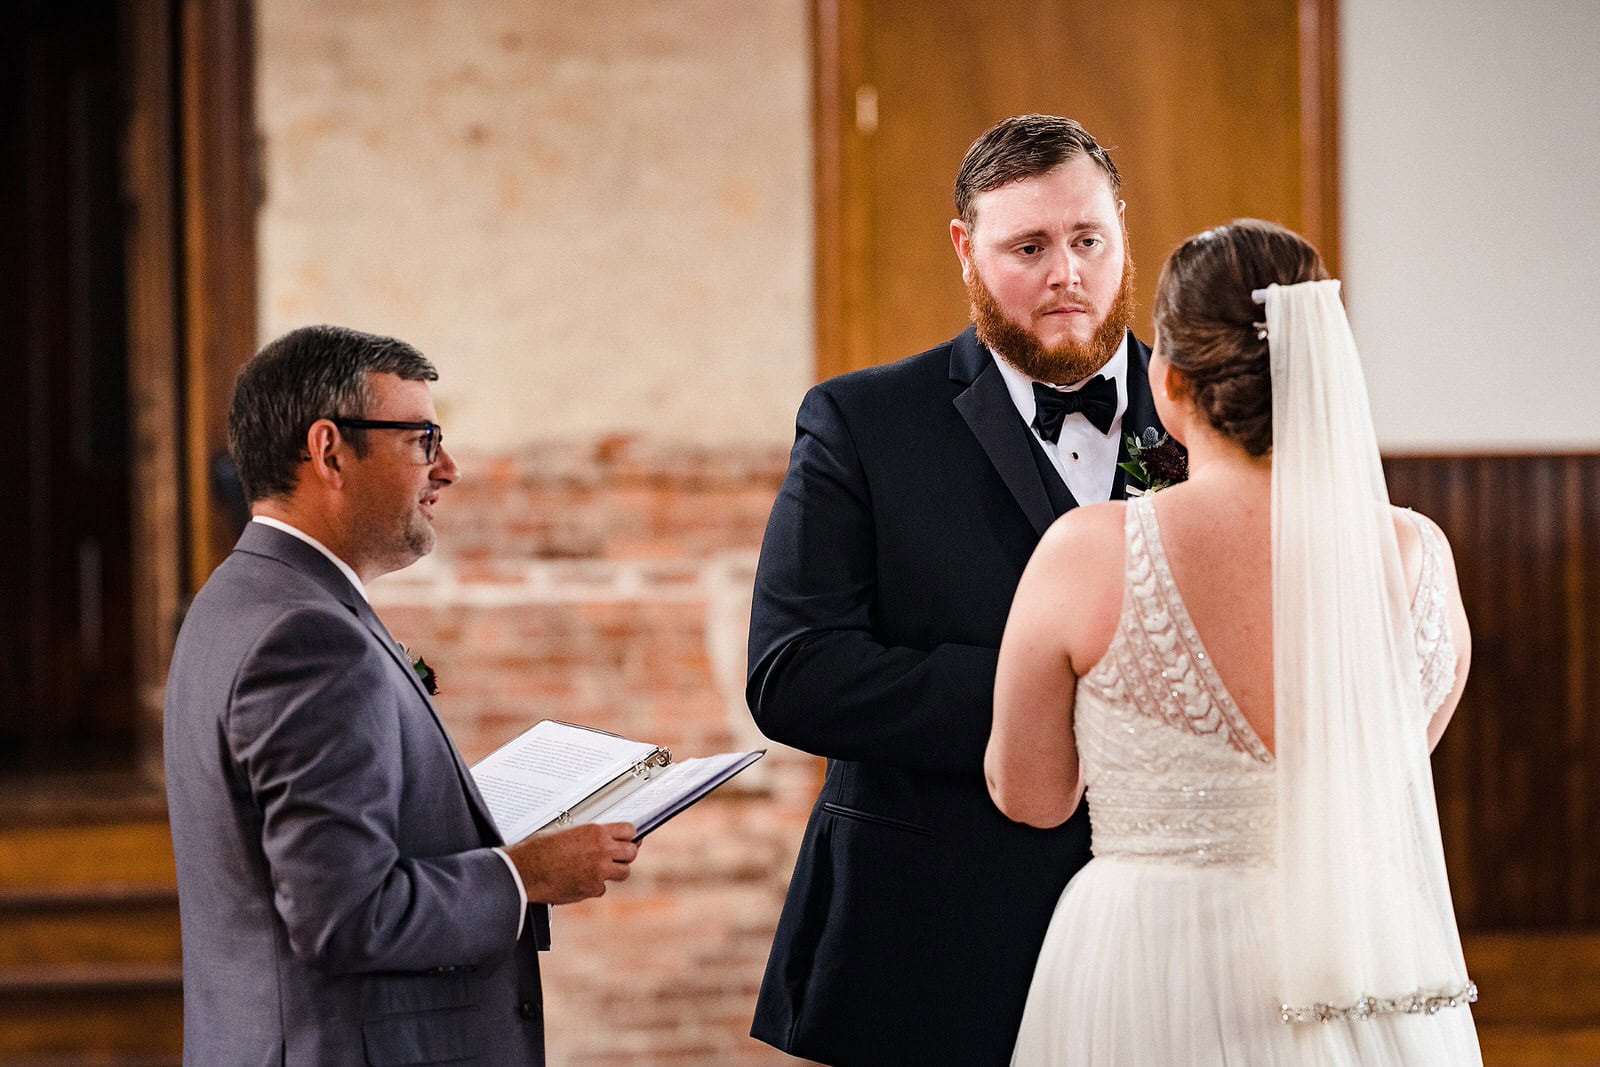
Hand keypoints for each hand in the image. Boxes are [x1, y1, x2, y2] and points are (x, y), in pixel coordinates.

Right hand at [505, 822, 638, 903]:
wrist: (525, 871)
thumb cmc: (539, 848)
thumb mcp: (566, 831)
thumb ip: (588, 835)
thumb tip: (601, 837)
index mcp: (596, 832)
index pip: (629, 831)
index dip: (629, 836)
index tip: (629, 839)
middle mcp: (602, 851)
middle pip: (632, 853)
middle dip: (627, 854)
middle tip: (620, 855)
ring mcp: (599, 872)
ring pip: (623, 873)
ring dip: (615, 871)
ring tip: (603, 870)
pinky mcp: (591, 889)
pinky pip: (602, 888)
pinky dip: (595, 886)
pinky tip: (582, 881)